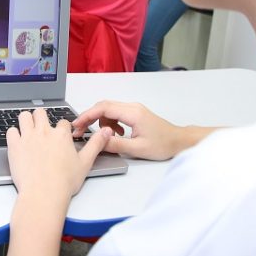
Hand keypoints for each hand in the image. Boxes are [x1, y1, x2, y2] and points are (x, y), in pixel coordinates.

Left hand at [6, 109, 112, 202]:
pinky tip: (17, 142)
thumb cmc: (64, 182)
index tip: (61, 136)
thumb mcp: (86, 163)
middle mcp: (44, 132)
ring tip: (28, 130)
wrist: (44, 194)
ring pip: (24, 116)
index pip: (62, 122)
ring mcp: (28, 137)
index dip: (62, 129)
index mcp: (61, 135)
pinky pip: (11, 131)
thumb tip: (106, 133)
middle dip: (41, 118)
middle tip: (42, 129)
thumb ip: (96, 144)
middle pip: (40, 113)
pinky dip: (14, 134)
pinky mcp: (14, 146)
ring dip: (26, 121)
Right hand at [71, 100, 213, 160]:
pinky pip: (115, 113)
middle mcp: (132, 107)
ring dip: (101, 122)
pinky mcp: (134, 113)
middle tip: (80, 131)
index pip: (103, 109)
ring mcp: (133, 108)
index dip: (86, 116)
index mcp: (132, 113)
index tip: (77, 125)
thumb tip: (98, 142)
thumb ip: (116, 145)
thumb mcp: (138, 149)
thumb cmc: (163, 144)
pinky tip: (116, 134)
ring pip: (108, 109)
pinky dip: (110, 123)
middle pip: (103, 106)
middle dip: (89, 118)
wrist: (179, 141)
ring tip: (104, 138)